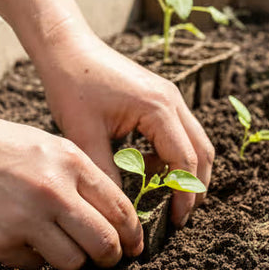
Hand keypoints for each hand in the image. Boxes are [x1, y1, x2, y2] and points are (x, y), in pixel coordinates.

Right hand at [0, 102, 142, 268]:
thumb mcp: (45, 147)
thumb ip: (78, 178)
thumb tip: (112, 218)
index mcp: (71, 163)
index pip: (121, 209)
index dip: (132, 235)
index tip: (132, 246)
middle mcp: (54, 191)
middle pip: (105, 243)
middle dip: (110, 258)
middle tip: (106, 260)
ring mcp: (27, 219)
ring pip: (73, 262)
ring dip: (70, 260)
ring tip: (53, 244)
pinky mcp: (1, 242)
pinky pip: (33, 264)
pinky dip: (30, 257)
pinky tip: (12, 234)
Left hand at [31, 19, 214, 226]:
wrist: (66, 48)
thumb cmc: (72, 85)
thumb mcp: (85, 136)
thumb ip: (108, 174)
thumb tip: (123, 211)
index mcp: (158, 108)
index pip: (185, 161)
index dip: (183, 195)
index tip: (174, 221)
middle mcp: (173, 100)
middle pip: (202, 152)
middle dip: (194, 187)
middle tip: (178, 216)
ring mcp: (170, 96)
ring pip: (195, 142)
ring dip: (185, 171)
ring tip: (163, 197)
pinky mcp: (161, 97)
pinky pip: (180, 132)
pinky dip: (171, 155)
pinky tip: (146, 169)